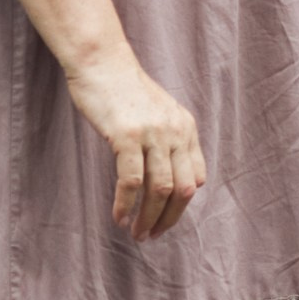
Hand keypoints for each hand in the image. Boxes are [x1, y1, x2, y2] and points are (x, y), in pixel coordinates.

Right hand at [70, 64, 206, 242]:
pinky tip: (119, 217)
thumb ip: (170, 141)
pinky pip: (132, 182)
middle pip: (182, 189)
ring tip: (135, 233)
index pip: (196, 177)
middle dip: (168, 219)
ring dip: (148, 218)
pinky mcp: (128, 136)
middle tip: (150, 236)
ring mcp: (154, 133)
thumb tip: (173, 181)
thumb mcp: (159, 113)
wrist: (102, 63)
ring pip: (160, 190)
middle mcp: (176, 131)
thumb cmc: (124, 90)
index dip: (182, 205)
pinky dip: (126, 205)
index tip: (164, 219)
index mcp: (186, 127)